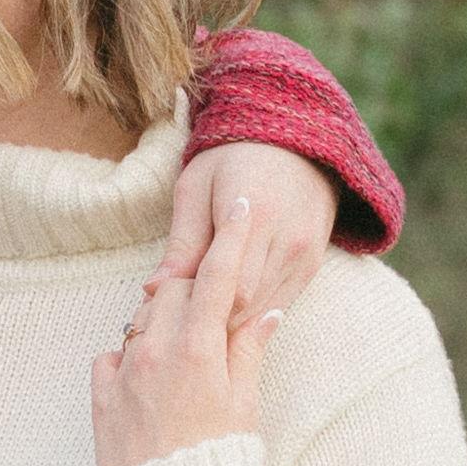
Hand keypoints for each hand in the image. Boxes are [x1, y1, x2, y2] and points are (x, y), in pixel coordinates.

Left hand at [93, 231, 277, 465]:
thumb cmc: (217, 463)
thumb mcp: (244, 406)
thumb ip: (249, 352)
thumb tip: (266, 313)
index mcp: (198, 350)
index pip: (216, 277)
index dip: (231, 238)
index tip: (239, 206)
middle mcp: (154, 352)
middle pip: (172, 288)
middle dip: (192, 286)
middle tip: (210, 305)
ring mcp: (123, 373)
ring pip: (140, 318)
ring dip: (162, 320)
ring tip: (184, 352)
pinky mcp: (100, 397)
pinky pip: (110, 355)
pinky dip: (129, 356)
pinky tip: (148, 378)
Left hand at [161, 138, 341, 325]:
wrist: (294, 143)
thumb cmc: (233, 160)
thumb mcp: (196, 188)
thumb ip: (182, 242)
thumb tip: (154, 289)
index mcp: (255, 214)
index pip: (226, 286)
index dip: (194, 308)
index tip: (168, 315)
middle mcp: (287, 239)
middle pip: (245, 305)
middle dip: (211, 319)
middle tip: (178, 322)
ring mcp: (305, 254)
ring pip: (263, 311)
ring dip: (232, 320)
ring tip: (200, 315)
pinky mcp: (312, 265)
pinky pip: (280, 304)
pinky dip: (253, 312)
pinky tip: (229, 308)